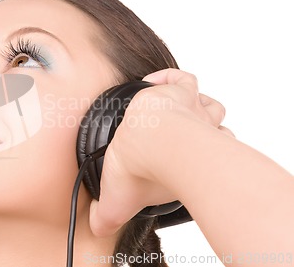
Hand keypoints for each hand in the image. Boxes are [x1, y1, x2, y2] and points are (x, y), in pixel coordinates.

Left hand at [89, 69, 231, 235]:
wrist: (151, 142)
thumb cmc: (141, 171)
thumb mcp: (117, 202)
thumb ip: (104, 216)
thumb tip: (95, 228)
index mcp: (183, 162)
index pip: (198, 158)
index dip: (190, 159)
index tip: (170, 161)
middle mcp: (197, 137)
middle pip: (212, 132)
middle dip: (203, 133)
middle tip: (179, 135)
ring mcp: (193, 113)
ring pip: (210, 107)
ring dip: (197, 107)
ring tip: (175, 108)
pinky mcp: (181, 92)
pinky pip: (185, 80)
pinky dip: (172, 79)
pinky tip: (154, 82)